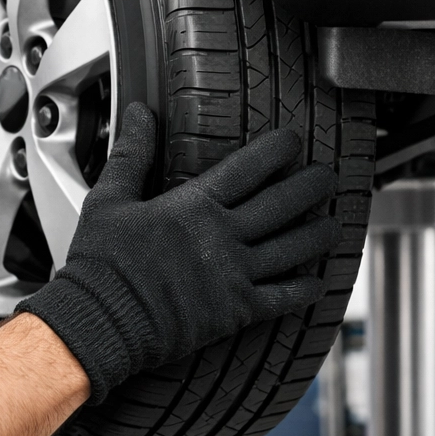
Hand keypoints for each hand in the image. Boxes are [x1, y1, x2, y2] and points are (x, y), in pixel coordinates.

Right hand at [16, 101, 339, 403]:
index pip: (247, 168)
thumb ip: (132, 154)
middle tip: (326, 177)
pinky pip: (280, 299)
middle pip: (280, 204)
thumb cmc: (100, 264)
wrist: (101, 321)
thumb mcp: (109, 199)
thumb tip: (141, 114)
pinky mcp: (235, 311)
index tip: (294, 139)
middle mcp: (221, 237)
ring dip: (317, 235)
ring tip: (334, 224)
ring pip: (290, 249)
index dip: (276, 150)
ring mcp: (233, 275)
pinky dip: (303, 290)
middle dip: (310, 187)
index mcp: (193, 206)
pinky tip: (317, 284)